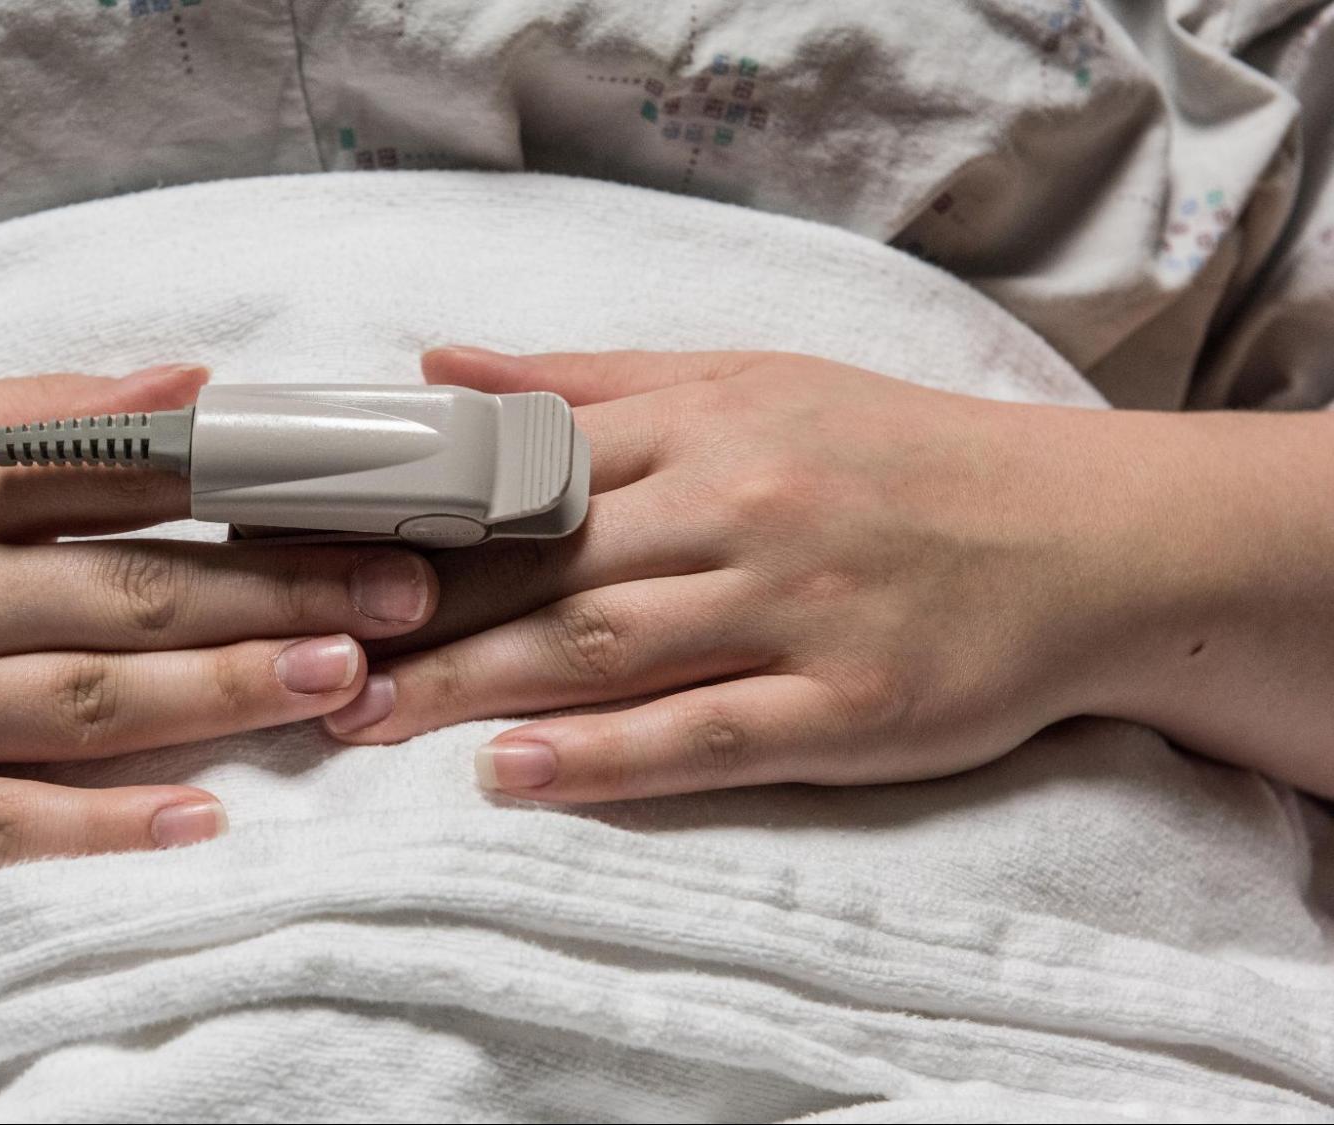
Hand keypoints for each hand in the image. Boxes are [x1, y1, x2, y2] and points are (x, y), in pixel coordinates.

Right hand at [0, 364, 437, 884]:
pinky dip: (106, 821)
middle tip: (400, 601)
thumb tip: (197, 390)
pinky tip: (203, 815)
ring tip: (340, 683)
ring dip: (223, 694)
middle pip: (129, 603)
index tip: (372, 511)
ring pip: (86, 709)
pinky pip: (2, 824)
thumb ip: (41, 417)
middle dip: (279, 598)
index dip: (262, 504)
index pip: (128, 495)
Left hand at [324, 348, 1156, 802]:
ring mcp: (793, 613)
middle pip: (544, 569)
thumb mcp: (748, 381)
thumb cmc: (895, 455)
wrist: (1085, 538)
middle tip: (304, 661)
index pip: (524, 477)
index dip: (408, 519)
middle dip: (415, 619)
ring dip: (471, 689)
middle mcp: (741, 511)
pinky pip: (703, 734)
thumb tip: (438, 371)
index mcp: (706, 426)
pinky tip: (510, 774)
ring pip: (602, 649)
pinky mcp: (845, 708)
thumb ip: (589, 383)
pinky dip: (602, 756)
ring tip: (364, 720)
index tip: (308, 556)